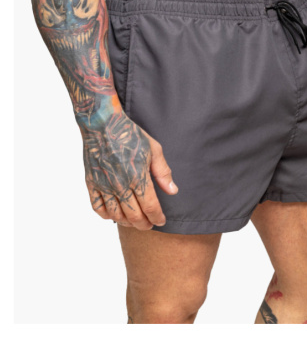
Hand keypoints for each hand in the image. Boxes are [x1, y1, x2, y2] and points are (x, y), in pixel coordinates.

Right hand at [79, 111, 177, 229]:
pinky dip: (106, 215)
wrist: (102, 124)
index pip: (150, 206)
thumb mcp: (154, 149)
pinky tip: (114, 215)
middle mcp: (120, 184)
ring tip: (134, 222)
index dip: (157, 217)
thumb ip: (163, 172)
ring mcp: (104, 185)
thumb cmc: (130, 135)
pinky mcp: (91, 183)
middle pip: (134, 215)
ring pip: (115, 215)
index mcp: (138, 176)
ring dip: (127, 223)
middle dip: (144, 224)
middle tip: (149, 226)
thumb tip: (173, 191)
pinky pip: (97, 207)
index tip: (161, 221)